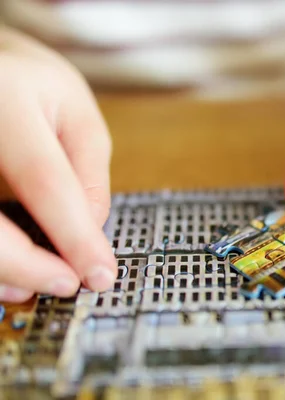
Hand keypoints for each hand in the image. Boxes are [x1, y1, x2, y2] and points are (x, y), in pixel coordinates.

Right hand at [0, 28, 115, 301]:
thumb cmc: (31, 85)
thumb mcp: (77, 113)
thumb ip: (87, 173)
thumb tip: (89, 233)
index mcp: (5, 97)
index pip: (43, 179)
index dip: (73, 235)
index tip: (100, 275)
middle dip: (26, 265)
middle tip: (67, 285)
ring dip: (1, 271)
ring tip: (36, 284)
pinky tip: (7, 273)